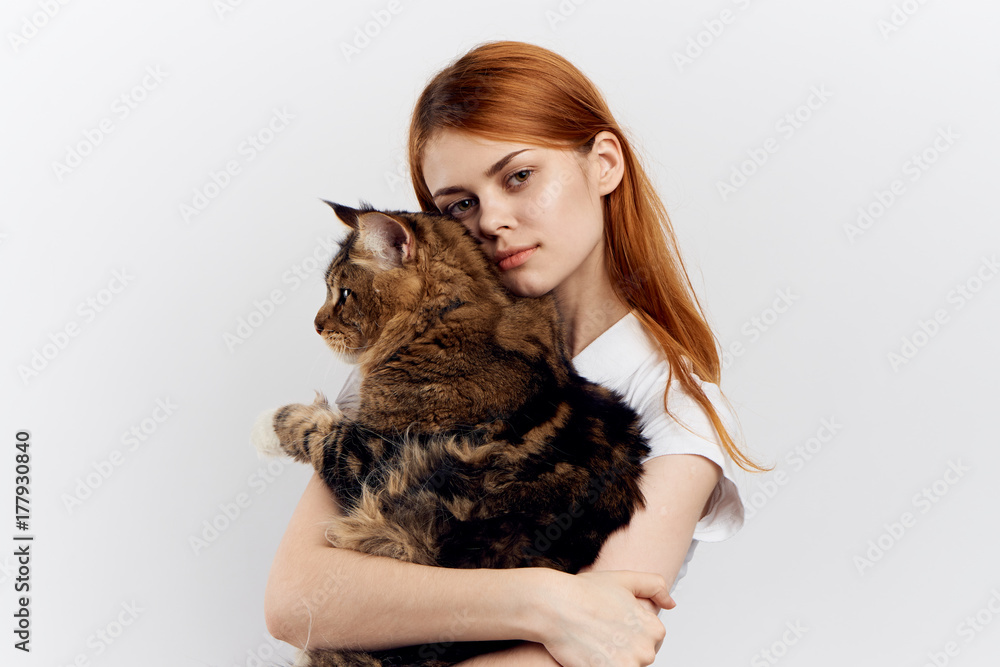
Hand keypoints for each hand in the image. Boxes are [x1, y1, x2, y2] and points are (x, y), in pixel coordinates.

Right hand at [535, 569, 673, 666]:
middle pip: (638, 658)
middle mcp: (645, 651)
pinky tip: (588, 654)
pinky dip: (600, 664)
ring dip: (611, 659)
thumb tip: (671, 603)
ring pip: (625, 666)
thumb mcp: (624, 579)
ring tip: (593, 644)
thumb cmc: (584, 592)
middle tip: (600, 634)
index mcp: (654, 629)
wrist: (554, 606)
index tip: (612, 626)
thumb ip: (655, 586)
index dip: (629, 633)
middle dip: (622, 649)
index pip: (651, 641)